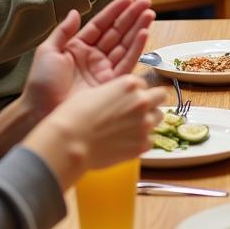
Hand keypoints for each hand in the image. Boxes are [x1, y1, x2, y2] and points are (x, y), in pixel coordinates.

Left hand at [22, 0, 155, 121]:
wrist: (40, 113)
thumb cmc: (40, 84)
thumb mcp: (47, 52)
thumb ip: (63, 31)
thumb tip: (75, 11)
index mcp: (78, 47)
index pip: (100, 24)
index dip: (114, 11)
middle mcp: (93, 57)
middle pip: (116, 32)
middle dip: (131, 16)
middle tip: (146, 2)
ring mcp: (104, 70)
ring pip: (125, 45)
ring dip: (138, 29)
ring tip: (150, 14)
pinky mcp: (112, 84)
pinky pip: (127, 62)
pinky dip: (137, 48)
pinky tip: (144, 33)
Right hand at [43, 74, 166, 172]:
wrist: (69, 142)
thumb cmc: (74, 116)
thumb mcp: (94, 92)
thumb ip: (115, 93)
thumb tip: (119, 99)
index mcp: (130, 84)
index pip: (143, 84)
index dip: (134, 92)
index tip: (126, 100)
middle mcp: (142, 101)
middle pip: (160, 96)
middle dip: (151, 102)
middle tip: (137, 111)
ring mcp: (144, 123)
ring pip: (158, 117)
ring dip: (148, 121)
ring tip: (130, 129)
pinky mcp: (142, 145)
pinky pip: (150, 140)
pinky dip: (140, 141)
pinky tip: (125, 144)